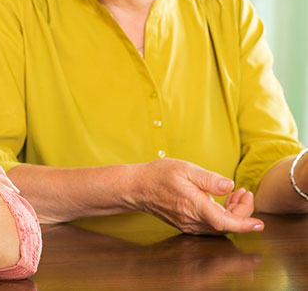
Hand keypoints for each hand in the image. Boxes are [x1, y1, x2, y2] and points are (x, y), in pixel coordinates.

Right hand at [131, 158, 263, 234]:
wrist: (136, 187)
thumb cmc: (158, 175)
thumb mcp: (184, 169)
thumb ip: (208, 179)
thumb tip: (229, 185)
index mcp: (193, 205)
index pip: (224, 222)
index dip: (244, 224)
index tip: (259, 224)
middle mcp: (191, 220)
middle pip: (226, 225)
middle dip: (242, 211)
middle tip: (246, 193)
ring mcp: (188, 224)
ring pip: (219, 226)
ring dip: (233, 213)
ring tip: (237, 194)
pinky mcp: (186, 224)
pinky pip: (210, 225)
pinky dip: (222, 216)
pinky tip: (222, 202)